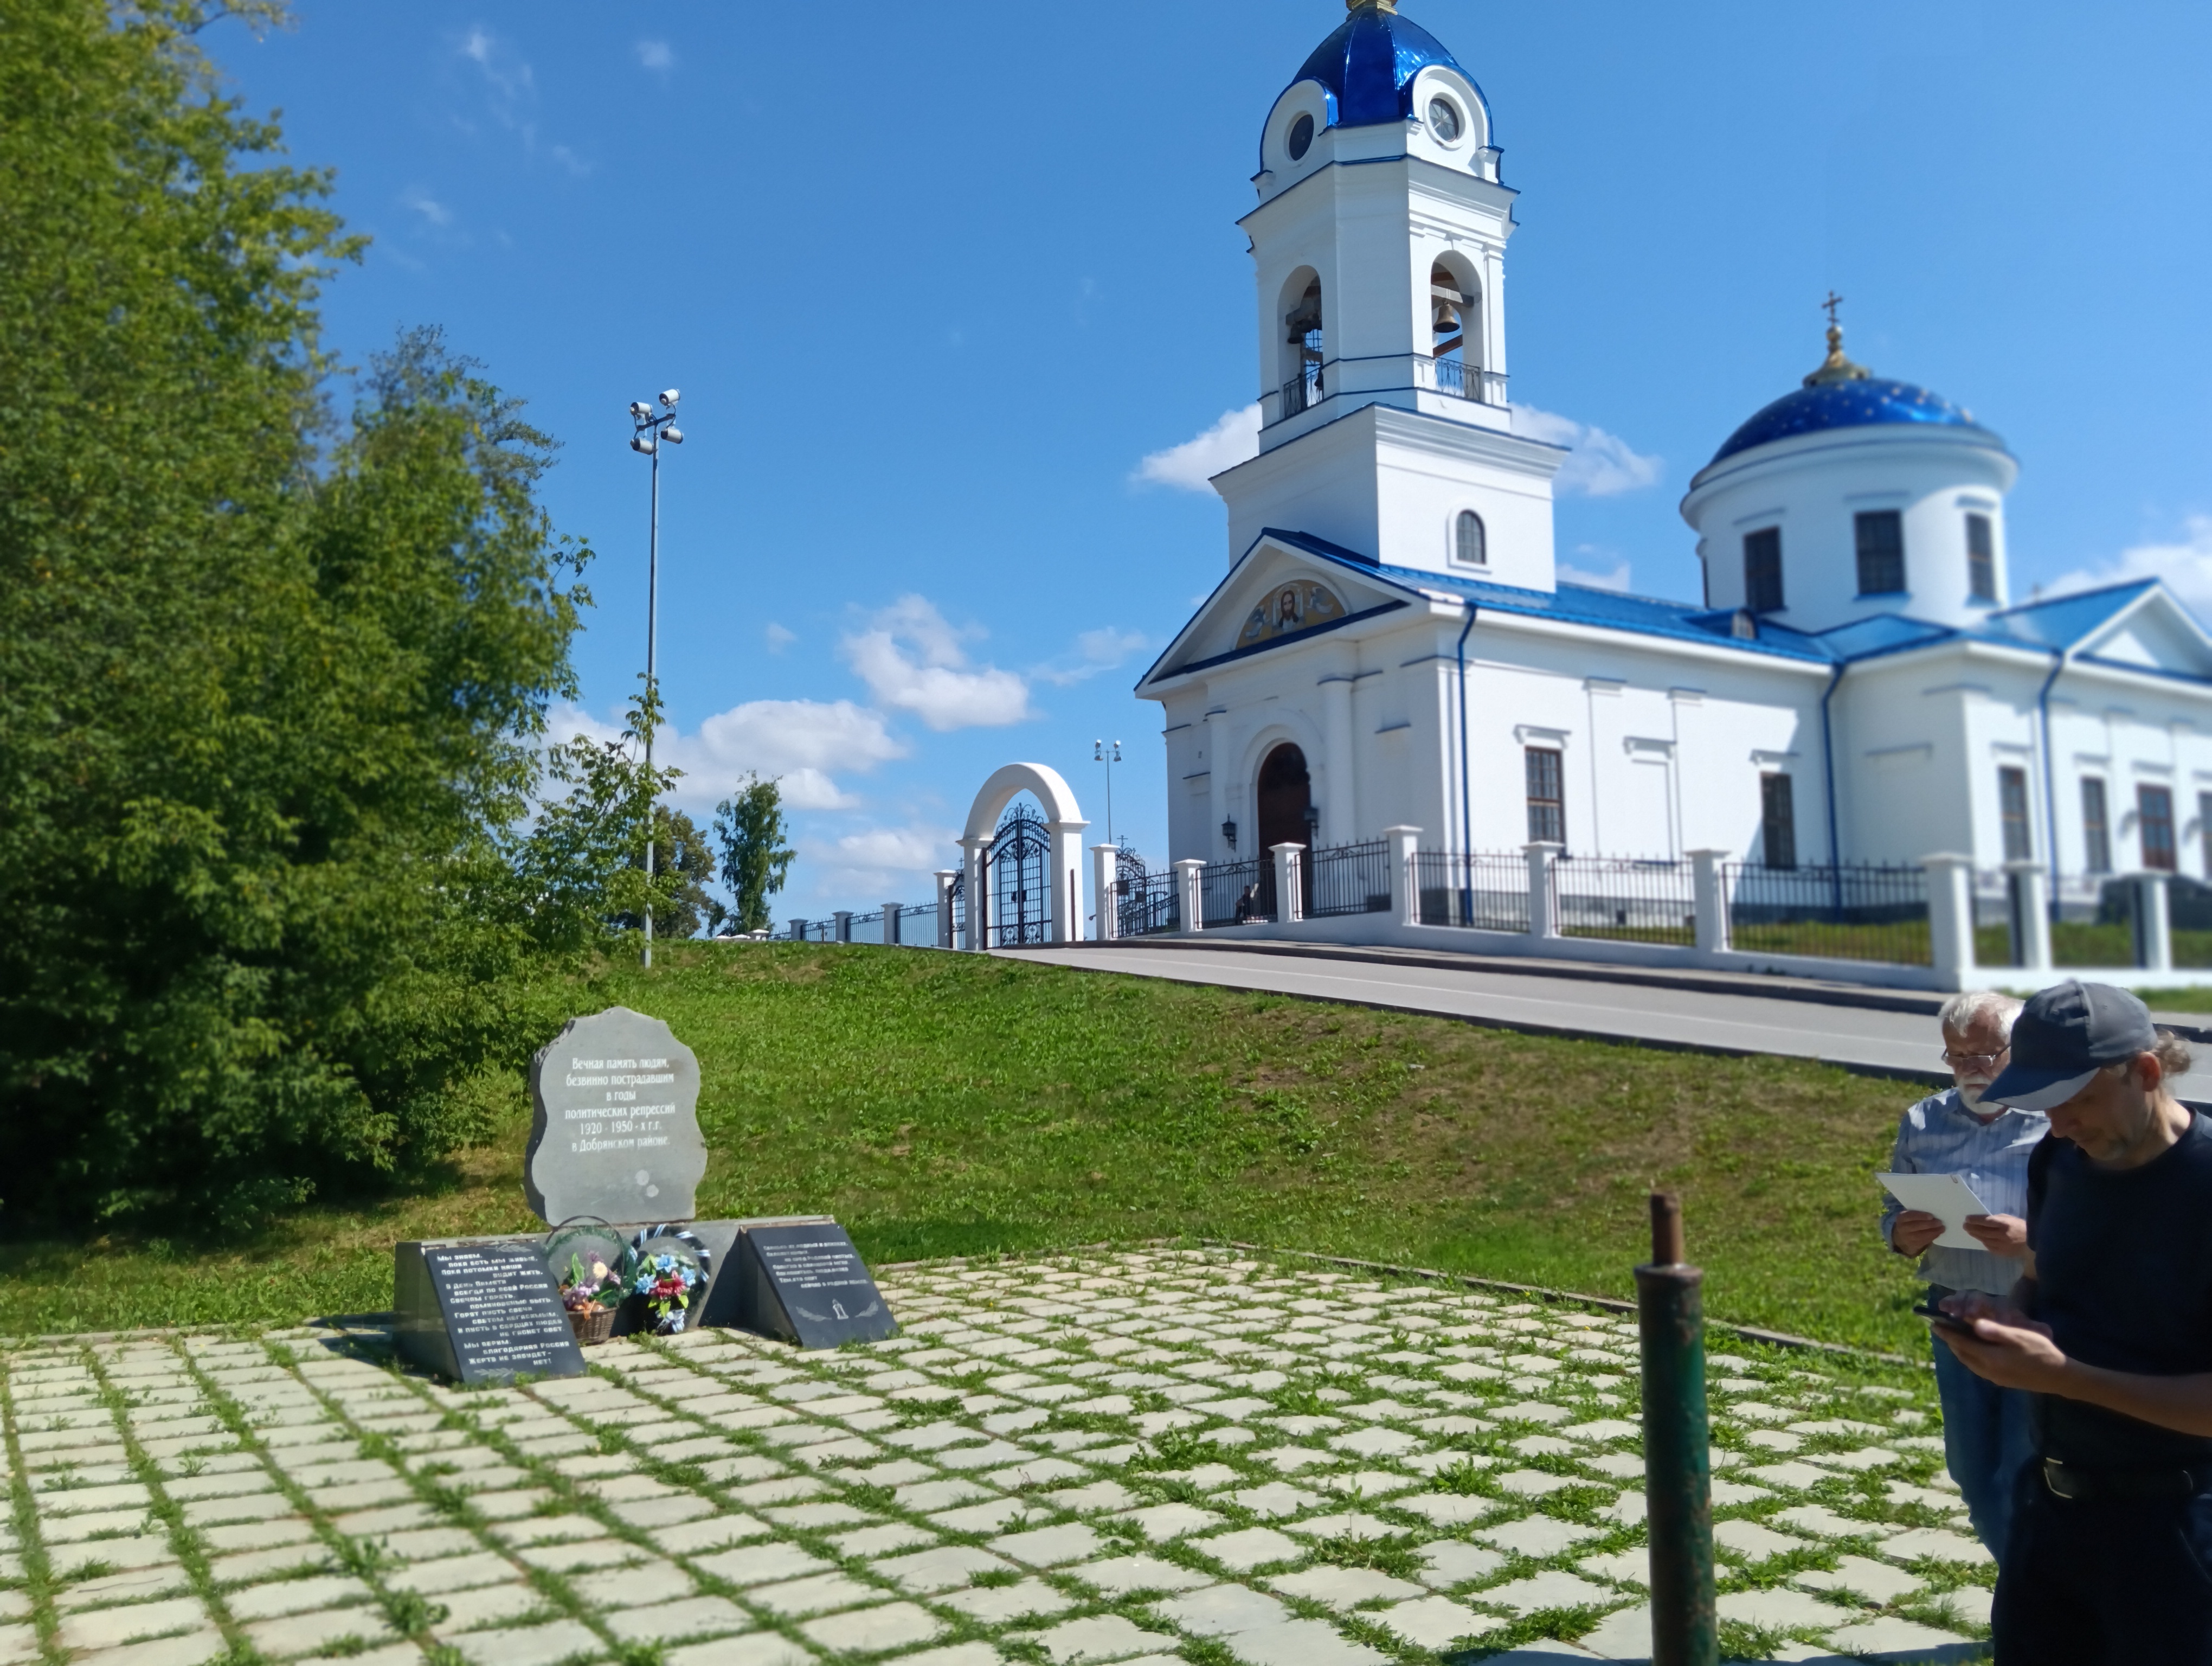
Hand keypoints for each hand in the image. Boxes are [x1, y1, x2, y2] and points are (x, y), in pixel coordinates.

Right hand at [1891, 1210, 1944, 1256]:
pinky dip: (1932, 1237)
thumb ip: (1918, 1214)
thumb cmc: (1909, 1223)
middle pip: (1916, 1226)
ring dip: (1934, 1231)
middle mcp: (1902, 1228)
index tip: (1931, 1216)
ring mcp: (1907, 1238)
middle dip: (1929, 1224)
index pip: (1910, 1216)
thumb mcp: (1909, 1217)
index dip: (1921, 1216)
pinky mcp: (1913, 1245)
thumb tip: (1934, 1214)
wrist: (1902, 1237)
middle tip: (1939, 1222)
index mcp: (1901, 1218)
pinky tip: (1938, 1233)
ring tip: (1942, 1228)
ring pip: (1922, 1235)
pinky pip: (1924, 1241)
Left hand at [1935, 1292, 2065, 1388]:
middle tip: (1943, 1330)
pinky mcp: (2002, 1381)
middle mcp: (1988, 1370)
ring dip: (1961, 1351)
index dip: (1947, 1334)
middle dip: (1951, 1342)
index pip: (1962, 1344)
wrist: (2060, 1377)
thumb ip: (1995, 1331)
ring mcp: (1995, 1378)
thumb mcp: (2018, 1337)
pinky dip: (1971, 1358)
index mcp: (1990, 1358)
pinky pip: (1979, 1368)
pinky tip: (1975, 1352)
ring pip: (1970, 1363)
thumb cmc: (2040, 1352)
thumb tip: (1973, 1324)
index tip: (1934, 1325)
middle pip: (1962, 1355)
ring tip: (1956, 1339)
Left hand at [1963, 1213, 2027, 1254]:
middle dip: (1972, 1228)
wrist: (2034, 1243)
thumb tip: (1983, 1220)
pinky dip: (1984, 1243)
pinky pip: (1990, 1247)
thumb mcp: (2010, 1219)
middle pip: (1983, 1231)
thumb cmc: (2021, 1227)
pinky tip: (1981, 1239)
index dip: (1975, 1220)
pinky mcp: (2003, 1253)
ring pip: (1984, 1240)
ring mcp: (2002, 1245)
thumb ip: (1997, 1219)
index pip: (1986, 1221)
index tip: (1967, 1219)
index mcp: (2005, 1224)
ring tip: (1970, 1232)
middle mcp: (2002, 1235)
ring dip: (1976, 1235)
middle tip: (1965, 1226)